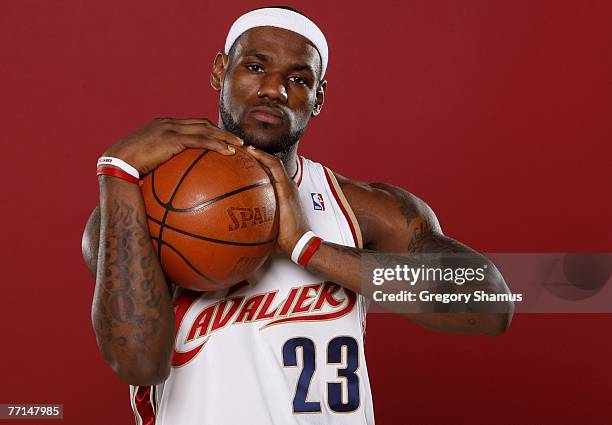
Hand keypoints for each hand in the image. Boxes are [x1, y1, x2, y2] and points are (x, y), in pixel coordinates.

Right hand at [103, 118, 243, 174]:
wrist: (117, 163)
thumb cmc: (128, 169)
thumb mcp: (145, 165)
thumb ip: (161, 168)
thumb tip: (170, 187)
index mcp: (162, 127)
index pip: (190, 125)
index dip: (208, 131)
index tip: (221, 140)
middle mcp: (168, 124)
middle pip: (202, 123)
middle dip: (221, 131)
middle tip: (237, 141)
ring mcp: (170, 129)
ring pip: (205, 128)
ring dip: (225, 136)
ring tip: (241, 146)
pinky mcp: (172, 138)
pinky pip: (201, 140)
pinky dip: (217, 145)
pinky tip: (230, 154)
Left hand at [245, 146, 310, 256]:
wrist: (298, 243)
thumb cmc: (281, 239)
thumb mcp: (263, 227)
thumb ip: (250, 221)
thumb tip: (229, 225)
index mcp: (280, 194)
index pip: (267, 174)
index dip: (254, 165)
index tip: (237, 161)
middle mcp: (285, 186)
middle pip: (269, 164)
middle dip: (253, 155)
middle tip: (236, 149)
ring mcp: (287, 186)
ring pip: (272, 161)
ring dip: (257, 152)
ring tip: (241, 146)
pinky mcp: (287, 188)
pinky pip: (275, 167)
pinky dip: (263, 157)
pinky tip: (250, 152)